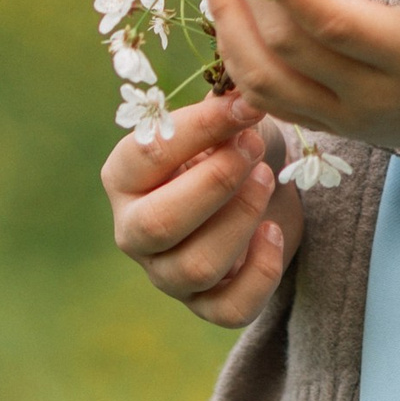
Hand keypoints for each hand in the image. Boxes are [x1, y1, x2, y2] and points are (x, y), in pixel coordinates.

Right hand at [102, 88, 303, 328]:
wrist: (261, 190)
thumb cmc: (232, 147)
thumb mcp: (225, 122)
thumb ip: (224, 107)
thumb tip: (242, 91)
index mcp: (124, 177)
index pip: (146, 157)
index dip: (199, 131)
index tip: (246, 107)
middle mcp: (133, 230)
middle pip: (158, 224)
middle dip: (215, 183)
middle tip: (253, 148)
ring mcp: (166, 274)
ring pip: (195, 267)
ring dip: (240, 219)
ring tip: (268, 178)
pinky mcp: (205, 305)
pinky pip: (229, 309)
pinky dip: (260, 273)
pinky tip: (274, 232)